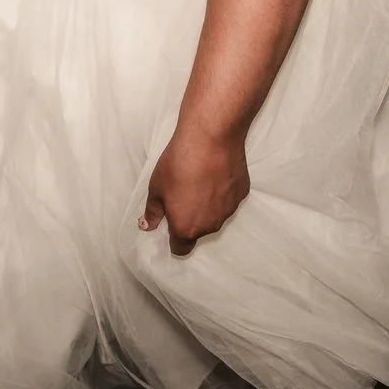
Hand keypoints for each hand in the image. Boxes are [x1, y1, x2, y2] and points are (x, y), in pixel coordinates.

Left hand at [139, 127, 249, 256]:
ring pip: (215, 215)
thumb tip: (147, 226)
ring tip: (200, 180)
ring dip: (208, 205)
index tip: (171, 223)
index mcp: (186, 228)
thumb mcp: (156, 188)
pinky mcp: (242, 194)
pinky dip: (222, 192)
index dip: (174, 240)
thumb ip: (153, 212)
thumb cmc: (178, 165)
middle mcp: (210, 225)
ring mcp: (229, 211)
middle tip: (183, 193)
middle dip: (191, 218)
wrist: (211, 139)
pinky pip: (228, 199)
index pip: (180, 249)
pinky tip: (216, 173)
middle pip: (199, 230)